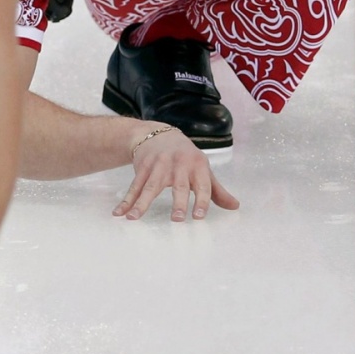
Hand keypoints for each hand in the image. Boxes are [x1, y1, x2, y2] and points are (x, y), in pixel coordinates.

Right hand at [113, 126, 239, 221]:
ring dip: (141, 203)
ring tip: (134, 218)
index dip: (202, 200)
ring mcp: (158, 165)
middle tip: (178, 219)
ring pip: (150, 186)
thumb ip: (216, 190)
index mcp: (197, 166)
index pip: (202, 185)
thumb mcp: (202, 169)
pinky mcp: (142, 167)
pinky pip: (134, 186)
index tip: (199, 216)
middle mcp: (178, 165)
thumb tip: (235, 206)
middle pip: (178, 185)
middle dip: (178, 202)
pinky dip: (126, 200)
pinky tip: (119, 213)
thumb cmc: (185, 157)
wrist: (158, 134)